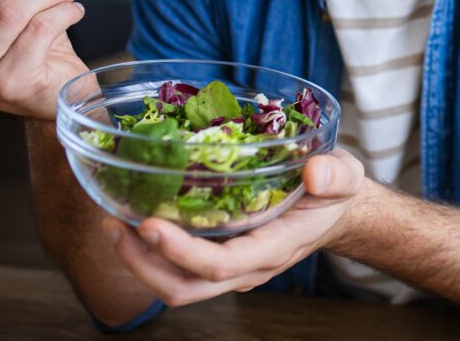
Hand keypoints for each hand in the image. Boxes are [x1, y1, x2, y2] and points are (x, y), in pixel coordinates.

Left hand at [105, 148, 366, 306]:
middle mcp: (248, 266)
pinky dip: (151, 251)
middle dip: (143, 265)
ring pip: (176, 283)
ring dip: (140, 261)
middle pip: (185, 287)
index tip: (150, 225)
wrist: (336, 209)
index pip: (221, 265)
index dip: (181, 252)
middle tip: (114, 227)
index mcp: (274, 248)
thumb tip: (314, 172)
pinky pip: (179, 268)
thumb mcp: (345, 176)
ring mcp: (232, 265)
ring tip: (114, 224)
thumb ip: (334, 175)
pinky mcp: (221, 255)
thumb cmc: (335, 191)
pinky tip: (134, 220)